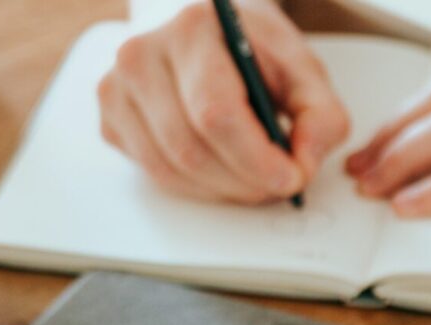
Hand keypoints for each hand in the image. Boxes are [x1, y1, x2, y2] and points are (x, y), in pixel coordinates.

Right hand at [98, 0, 349, 203]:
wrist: (208, 35)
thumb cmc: (252, 52)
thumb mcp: (302, 70)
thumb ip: (320, 115)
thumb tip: (304, 164)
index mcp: (192, 29)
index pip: (216, 113)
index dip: (255, 158)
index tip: (290, 178)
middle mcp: (142, 55)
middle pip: (190, 149)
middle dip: (243, 181)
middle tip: (278, 184)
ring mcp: (117, 89)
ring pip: (169, 170)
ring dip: (221, 189)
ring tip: (253, 179)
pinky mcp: (110, 121)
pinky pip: (155, 175)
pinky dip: (196, 186)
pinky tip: (220, 167)